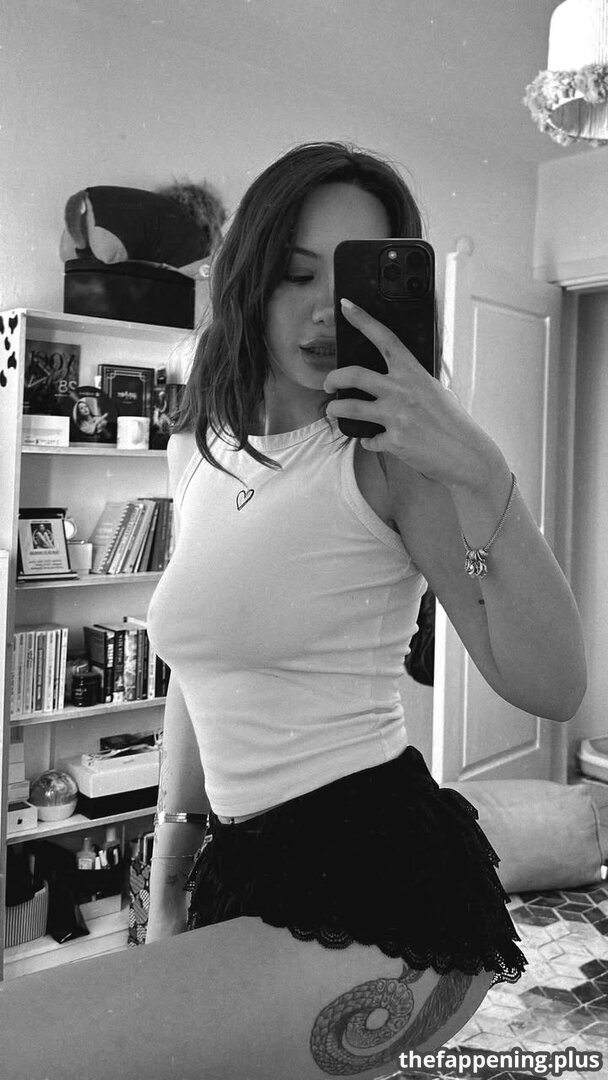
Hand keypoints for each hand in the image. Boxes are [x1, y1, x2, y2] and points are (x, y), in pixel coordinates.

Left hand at [324, 299, 497, 491]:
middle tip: (328, 383)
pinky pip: (368, 439)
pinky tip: (373, 440)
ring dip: (335, 409)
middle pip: (353, 374)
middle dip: (332, 378)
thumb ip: (412, 381)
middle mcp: (402, 390)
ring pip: (350, 407)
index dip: (363, 319)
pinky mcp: (394, 440)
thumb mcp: (435, 391)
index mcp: (414, 372)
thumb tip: (392, 378)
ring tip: (333, 410)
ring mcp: (396, 415)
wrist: (466, 454)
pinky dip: (368, 441)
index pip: (384, 338)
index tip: (345, 306)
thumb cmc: (452, 422)